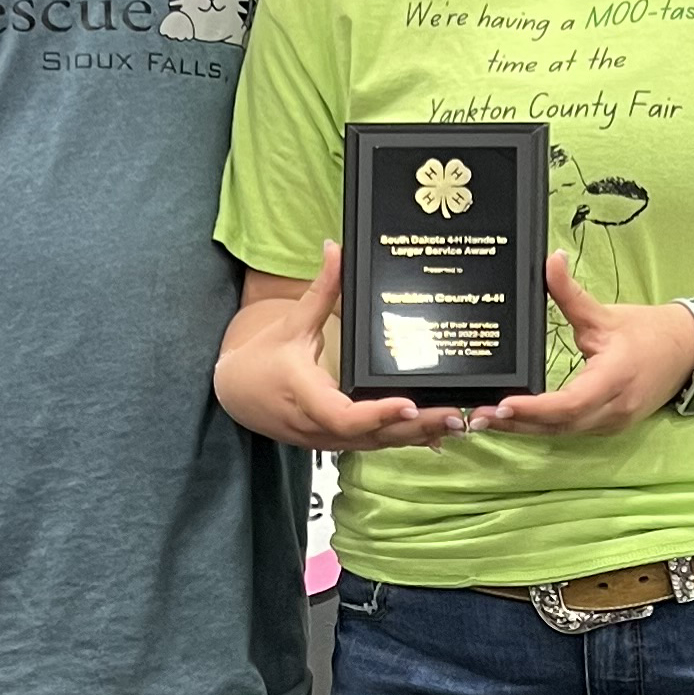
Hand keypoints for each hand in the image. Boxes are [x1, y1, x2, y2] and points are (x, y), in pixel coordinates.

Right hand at [216, 243, 468, 453]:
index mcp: (305, 396)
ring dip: (417, 435)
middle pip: (373, 437)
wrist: (236, 396)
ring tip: (458, 421)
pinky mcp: (339, 443)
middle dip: (415, 428)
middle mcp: (319, 426)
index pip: (343, 415)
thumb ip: (320, 290)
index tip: (407, 404)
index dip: (377, 415)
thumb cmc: (262, 360)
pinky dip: (405, 438)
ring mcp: (330, 440)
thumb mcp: (291, 323)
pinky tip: (437, 431)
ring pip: (378, 445)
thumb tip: (335, 249)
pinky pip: (375, 445)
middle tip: (455, 414)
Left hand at [472, 257, 693, 438]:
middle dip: (517, 424)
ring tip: (486, 421)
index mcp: (614, 378)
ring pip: (563, 433)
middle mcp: (614, 408)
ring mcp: (613, 422)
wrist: (688, 352)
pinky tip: (516, 423)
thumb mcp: (606, 312)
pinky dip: (542, 428)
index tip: (503, 405)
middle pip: (559, 425)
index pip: (570, 402)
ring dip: (525, 430)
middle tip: (477, 416)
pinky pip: (571, 432)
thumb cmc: (648, 332)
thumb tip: (549, 260)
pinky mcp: (609, 426)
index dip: (535, 408)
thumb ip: (570, 293)